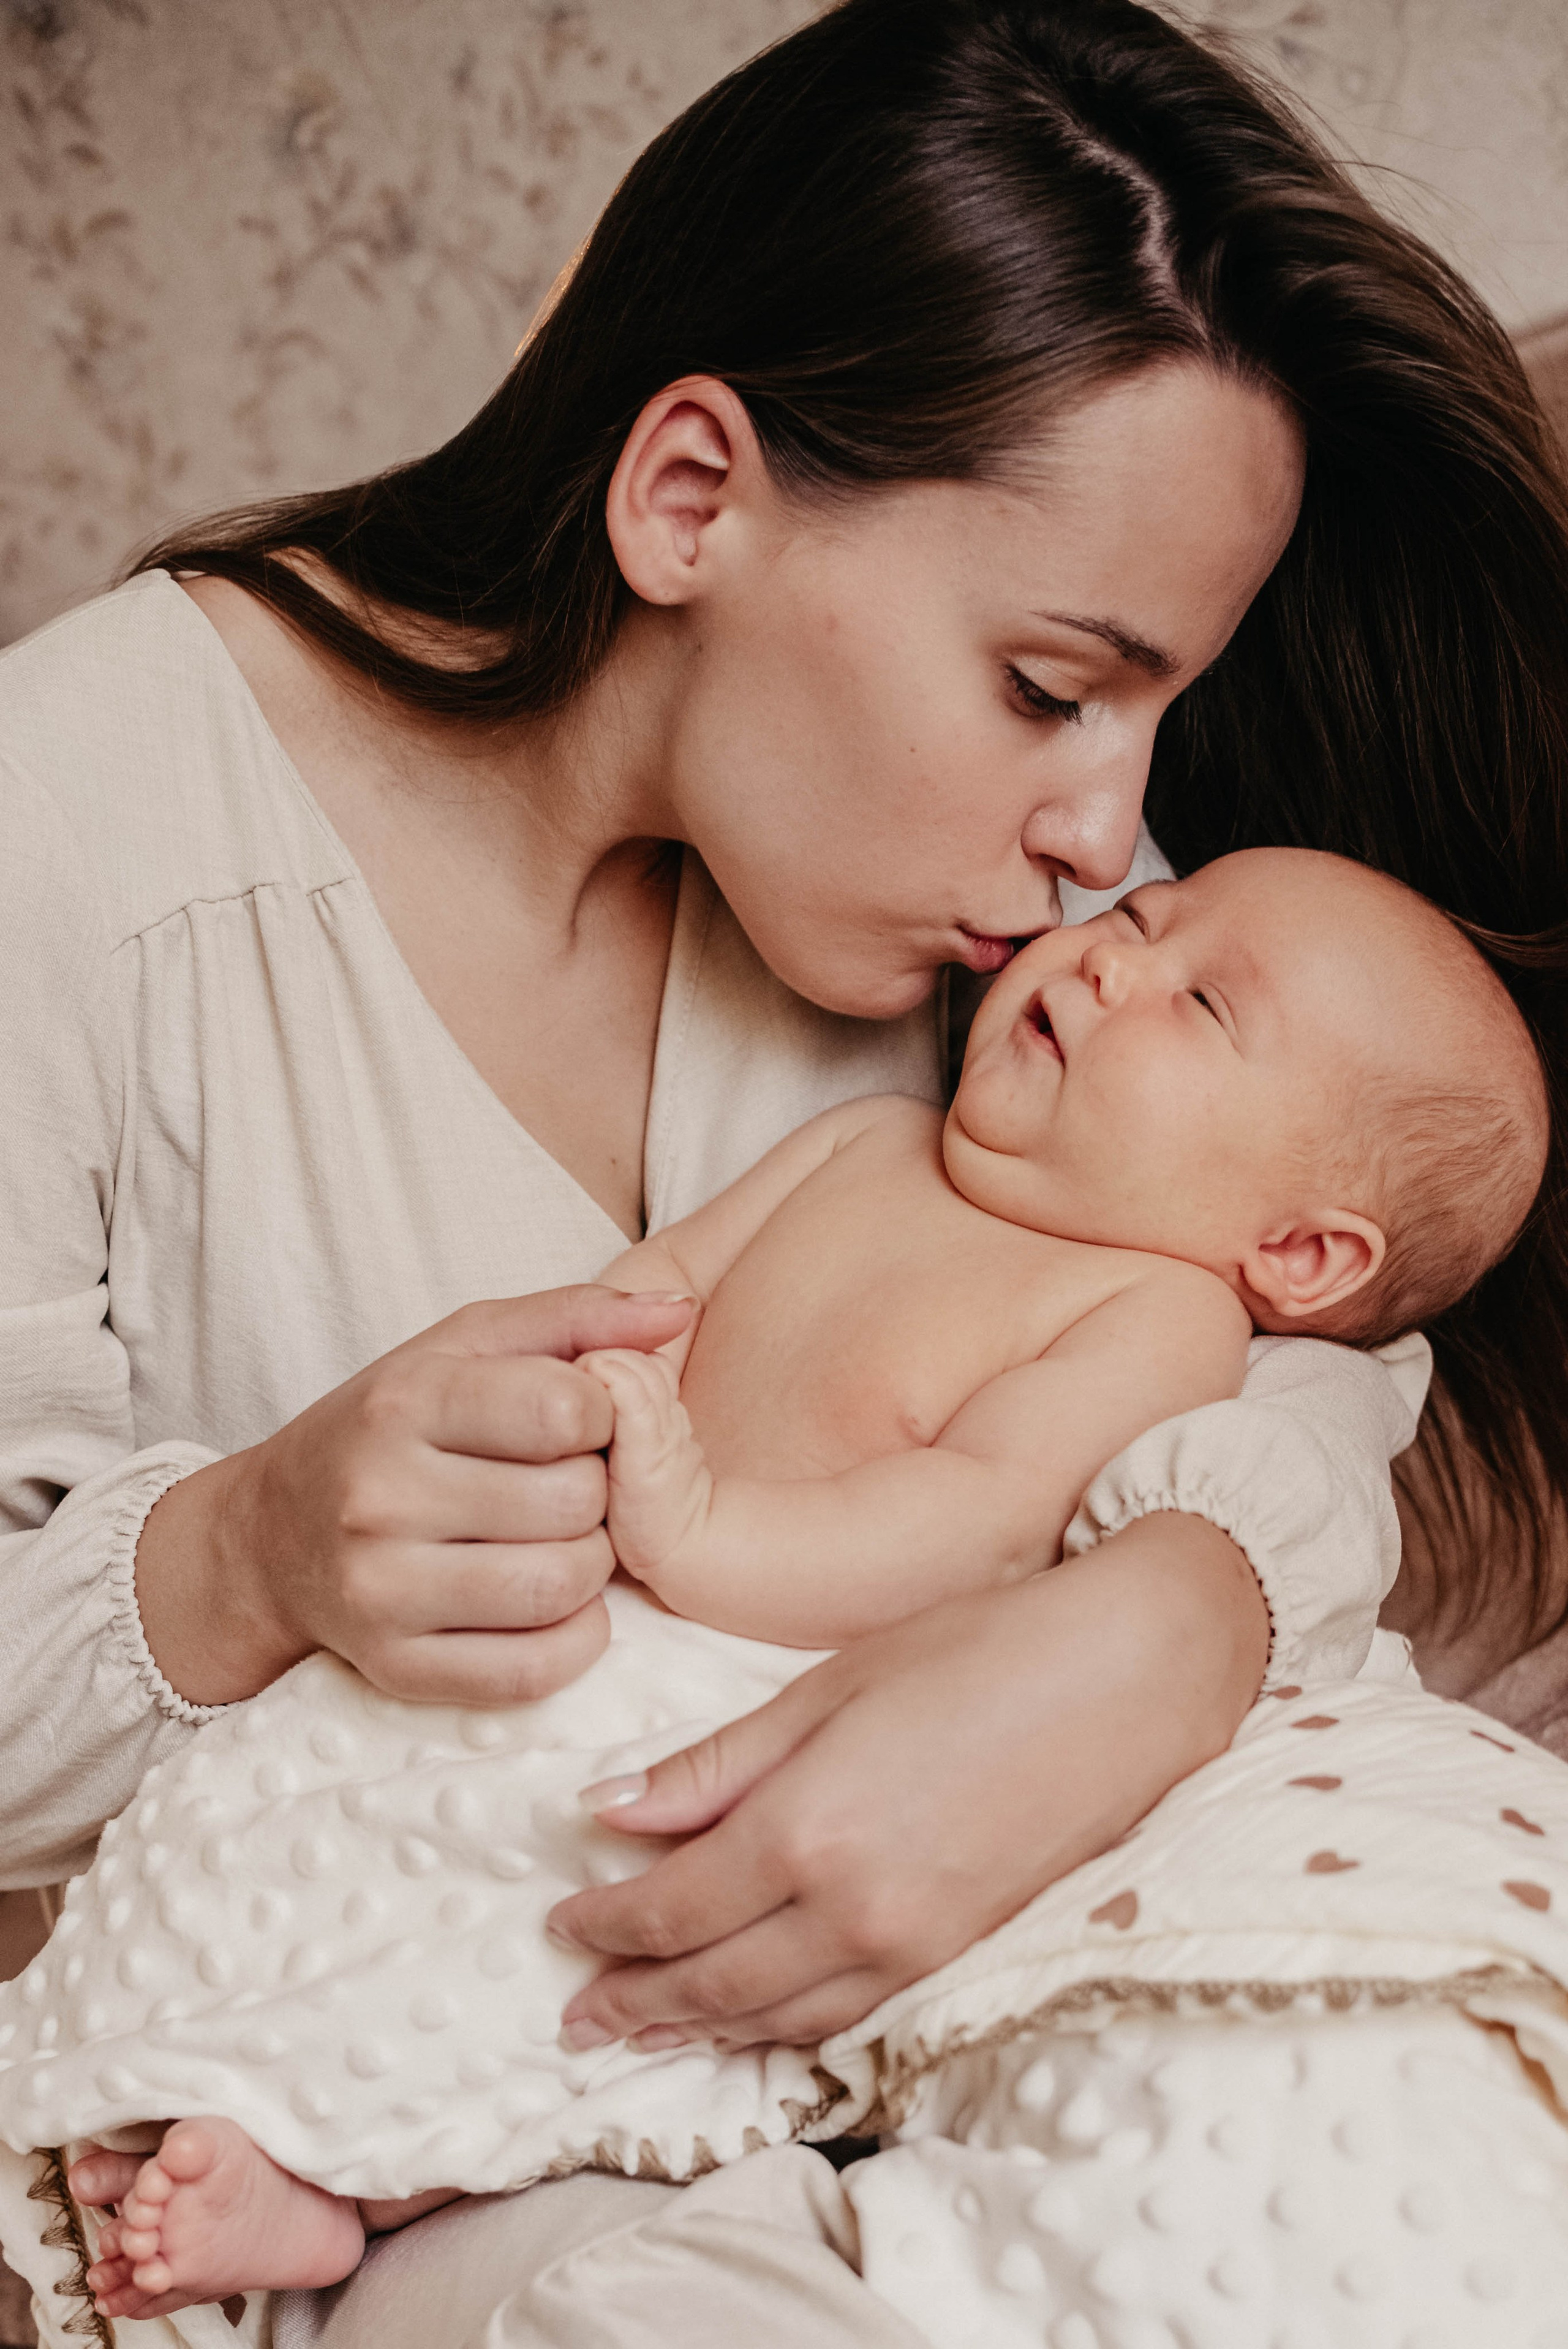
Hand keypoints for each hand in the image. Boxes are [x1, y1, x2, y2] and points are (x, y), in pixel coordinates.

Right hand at [134, 1286, 692, 1707]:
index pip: (565, 1408)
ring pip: (562, 1586)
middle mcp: (382, 1496)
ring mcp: (382, 1591)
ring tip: (558, 1540)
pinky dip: (574, 1640)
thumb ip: (578, 1318)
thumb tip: (680, 1307)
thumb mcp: (466, 1346)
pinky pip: (533, 1671)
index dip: (603, 1415)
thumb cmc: (391, 1427)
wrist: (275, 1536)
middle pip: (575, 1503)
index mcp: (404, 1402)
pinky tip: (556, 1604)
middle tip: (568, 1486)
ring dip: (590, 1565)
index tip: (580, 1422)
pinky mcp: (395, 1668)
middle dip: (598, 1493)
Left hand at [548, 1513, 1267, 2048]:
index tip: (561, 1921)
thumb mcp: (827, 1688)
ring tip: (641, 2032)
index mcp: (805, 1832)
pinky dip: (780, 2029)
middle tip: (575, 2014)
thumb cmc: (974, 1652)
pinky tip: (751, 2022)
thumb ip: (717, 1765)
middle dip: (633, 1999)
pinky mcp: (956, 1957)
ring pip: (775, 2017)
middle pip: (711, 1981)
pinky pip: (844, 2018)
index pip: (671, 1908)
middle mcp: (850, 1912)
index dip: (605, 1922)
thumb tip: (608, 1811)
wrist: (1123, 1681)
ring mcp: (910, 1948)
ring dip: (697, 2028)